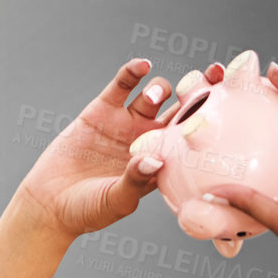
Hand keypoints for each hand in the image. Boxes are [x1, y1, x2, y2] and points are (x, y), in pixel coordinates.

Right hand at [17, 57, 223, 241]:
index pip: (191, 141)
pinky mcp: (102, 110)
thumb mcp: (117, 201)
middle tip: (211, 78)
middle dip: (197, 93)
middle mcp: (147, 141)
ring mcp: (126, 123)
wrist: (50, 203)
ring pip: (154, 96)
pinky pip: (122, 85)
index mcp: (161, 165)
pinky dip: (133, 73)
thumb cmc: (88, 212)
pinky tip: (142, 65)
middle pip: (179, 112)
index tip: (227, 106)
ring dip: (161, 90)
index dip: (209, 124)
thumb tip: (156, 159)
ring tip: (157, 95)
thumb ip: (136, 180)